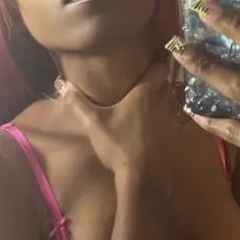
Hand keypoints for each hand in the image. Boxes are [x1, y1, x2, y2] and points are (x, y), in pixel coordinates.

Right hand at [59, 63, 178, 196]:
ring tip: (149, 104)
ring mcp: (172, 120)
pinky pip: (174, 121)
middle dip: (159, 82)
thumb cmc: (119, 144)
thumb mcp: (94, 123)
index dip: (157, 63)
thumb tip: (64, 85)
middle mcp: (162, 102)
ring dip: (163, 101)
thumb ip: (79, 103)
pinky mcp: (176, 137)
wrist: (143, 177)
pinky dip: (166, 120)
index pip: (160, 68)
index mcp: (144, 93)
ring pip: (172, 102)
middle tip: (145, 82)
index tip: (150, 61)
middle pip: (167, 84)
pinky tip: (155, 127)